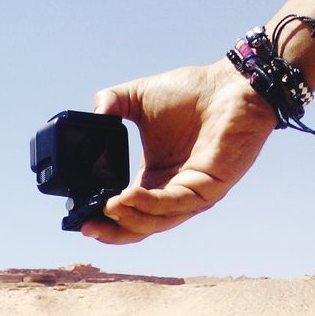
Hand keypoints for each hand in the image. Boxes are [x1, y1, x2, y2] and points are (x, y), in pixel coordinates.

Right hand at [82, 60, 277, 243]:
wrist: (235, 83)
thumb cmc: (194, 91)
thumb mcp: (137, 98)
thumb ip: (111, 103)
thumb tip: (93, 114)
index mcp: (155, 179)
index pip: (127, 213)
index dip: (105, 221)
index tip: (80, 218)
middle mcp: (173, 191)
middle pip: (138, 228)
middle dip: (111, 232)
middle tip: (86, 226)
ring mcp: (193, 194)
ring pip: (156, 222)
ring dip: (128, 219)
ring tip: (106, 206)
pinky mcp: (210, 188)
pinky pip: (174, 204)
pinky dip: (149, 204)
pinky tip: (127, 195)